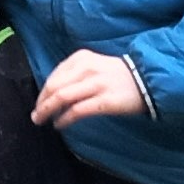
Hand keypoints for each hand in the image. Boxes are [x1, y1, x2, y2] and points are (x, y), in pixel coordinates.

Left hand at [31, 50, 146, 127]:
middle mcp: (87, 68)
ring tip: (42, 121)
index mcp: (82, 58)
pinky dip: (64, 119)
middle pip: (54, 87)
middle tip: (36, 116)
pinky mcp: (105, 101)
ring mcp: (97, 84)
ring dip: (47, 111)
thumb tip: (52, 93)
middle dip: (41, 103)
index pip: (54, 76)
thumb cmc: (118, 76)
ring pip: (62, 98)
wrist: (147, 80)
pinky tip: (60, 125)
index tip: (39, 103)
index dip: (42, 92)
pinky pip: (77, 111)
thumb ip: (74, 74)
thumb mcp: (94, 66)